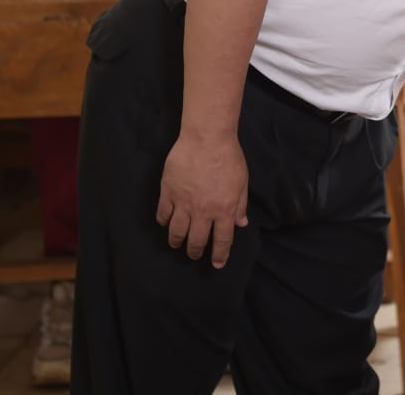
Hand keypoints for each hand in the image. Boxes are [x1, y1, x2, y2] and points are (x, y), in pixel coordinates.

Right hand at [156, 131, 248, 267]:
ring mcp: (183, 203)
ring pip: (176, 232)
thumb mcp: (242, 182)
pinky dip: (163, 222)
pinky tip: (166, 223)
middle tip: (194, 255)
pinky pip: (163, 214)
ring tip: (177, 244)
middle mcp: (203, 211)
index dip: (219, 255)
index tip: (217, 264)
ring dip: (176, 241)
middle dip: (195, 252)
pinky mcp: (168, 192)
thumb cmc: (229, 157)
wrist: (207, 138)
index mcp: (224, 210)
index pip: (222, 241)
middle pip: (196, 241)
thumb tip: (241, 223)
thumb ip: (240, 205)